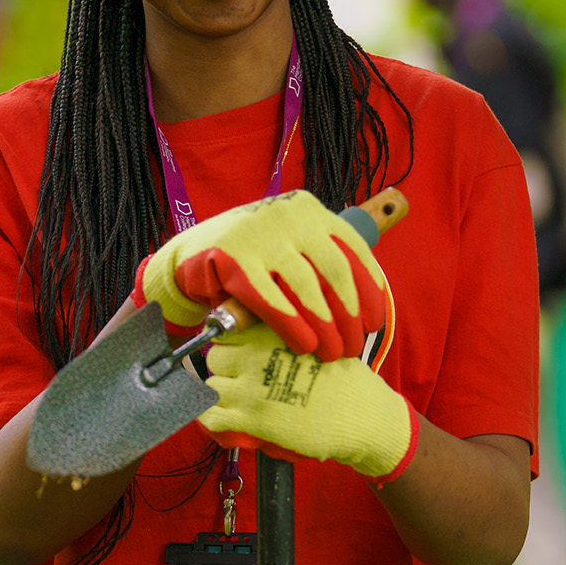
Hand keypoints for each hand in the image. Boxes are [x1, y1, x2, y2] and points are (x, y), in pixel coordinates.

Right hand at [135, 191, 386, 359]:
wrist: (191, 254)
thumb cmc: (252, 259)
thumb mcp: (291, 250)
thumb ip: (321, 267)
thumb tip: (364, 310)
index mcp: (310, 211)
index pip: (353, 250)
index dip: (369, 290)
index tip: (374, 323)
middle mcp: (290, 215)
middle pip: (334, 271)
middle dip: (348, 315)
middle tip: (352, 348)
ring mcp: (260, 233)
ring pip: (305, 286)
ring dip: (324, 326)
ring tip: (331, 354)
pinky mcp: (232, 257)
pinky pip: (270, 297)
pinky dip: (291, 325)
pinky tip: (304, 346)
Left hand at [197, 325, 417, 480]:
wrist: (363, 415)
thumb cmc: (344, 378)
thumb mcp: (318, 336)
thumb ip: (283, 333)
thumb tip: (248, 330)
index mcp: (273, 331)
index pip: (228, 327)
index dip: (233, 340)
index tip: (240, 350)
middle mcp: (257, 355)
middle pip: (216, 356)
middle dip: (226, 367)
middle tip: (243, 378)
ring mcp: (251, 388)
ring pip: (210, 385)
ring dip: (221, 393)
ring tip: (239, 400)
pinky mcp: (252, 420)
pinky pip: (211, 417)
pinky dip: (212, 419)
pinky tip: (225, 420)